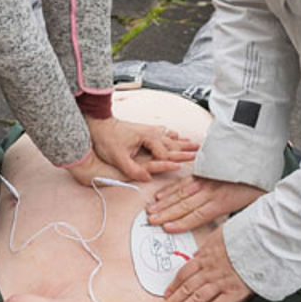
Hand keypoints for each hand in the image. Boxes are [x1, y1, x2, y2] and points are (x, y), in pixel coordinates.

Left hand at [80, 116, 196, 182]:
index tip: (181, 168)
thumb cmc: (107, 140)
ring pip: (171, 139)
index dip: (171, 162)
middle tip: (201, 153)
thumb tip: (147, 178)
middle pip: (172, 145)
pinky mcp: (146, 130)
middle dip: (186, 150)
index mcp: (147, 138)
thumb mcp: (117, 157)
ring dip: (183, 142)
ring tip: (196, 145)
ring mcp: (150, 131)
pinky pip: (164, 133)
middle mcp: (152, 133)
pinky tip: (178, 135)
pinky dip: (173, 135)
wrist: (99, 124)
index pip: (163, 154)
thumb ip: (133, 169)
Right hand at [148, 177, 262, 232]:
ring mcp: (204, 180)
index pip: (197, 216)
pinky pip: (183, 181)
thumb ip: (238, 217)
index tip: (167, 228)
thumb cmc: (257, 181)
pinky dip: (170, 189)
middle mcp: (209, 191)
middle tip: (150, 221)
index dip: (181, 223)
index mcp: (222, 202)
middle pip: (184, 205)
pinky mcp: (202, 170)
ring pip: (180, 193)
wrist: (258, 154)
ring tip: (150, 210)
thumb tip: (232, 230)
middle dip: (165, 214)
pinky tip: (161, 195)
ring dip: (163, 203)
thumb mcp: (253, 204)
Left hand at [158, 227, 251, 301]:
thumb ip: (208, 244)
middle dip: (172, 300)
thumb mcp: (220, 233)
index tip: (166, 294)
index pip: (184, 273)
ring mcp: (221, 282)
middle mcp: (210, 271)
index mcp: (206, 256)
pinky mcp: (234, 291)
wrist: (260, 239)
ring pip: (196, 297)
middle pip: (186, 287)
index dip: (174, 284)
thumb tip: (198, 253)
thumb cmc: (244, 234)